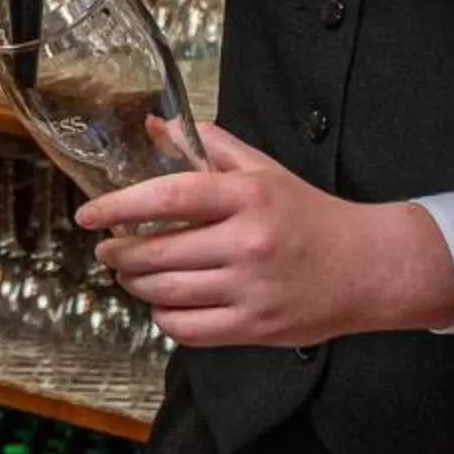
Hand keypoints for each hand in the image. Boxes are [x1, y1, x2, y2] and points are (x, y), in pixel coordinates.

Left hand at [79, 124, 453, 349]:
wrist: (365, 267)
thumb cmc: (308, 214)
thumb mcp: (262, 170)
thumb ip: (207, 146)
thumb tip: (156, 125)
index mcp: (247, 196)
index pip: (168, 196)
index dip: (118, 206)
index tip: (88, 215)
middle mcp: (247, 242)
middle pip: (157, 252)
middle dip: (119, 253)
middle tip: (108, 248)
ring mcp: (251, 289)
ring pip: (165, 293)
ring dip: (135, 284)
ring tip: (130, 273)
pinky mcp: (254, 328)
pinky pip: (186, 329)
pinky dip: (163, 316)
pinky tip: (162, 302)